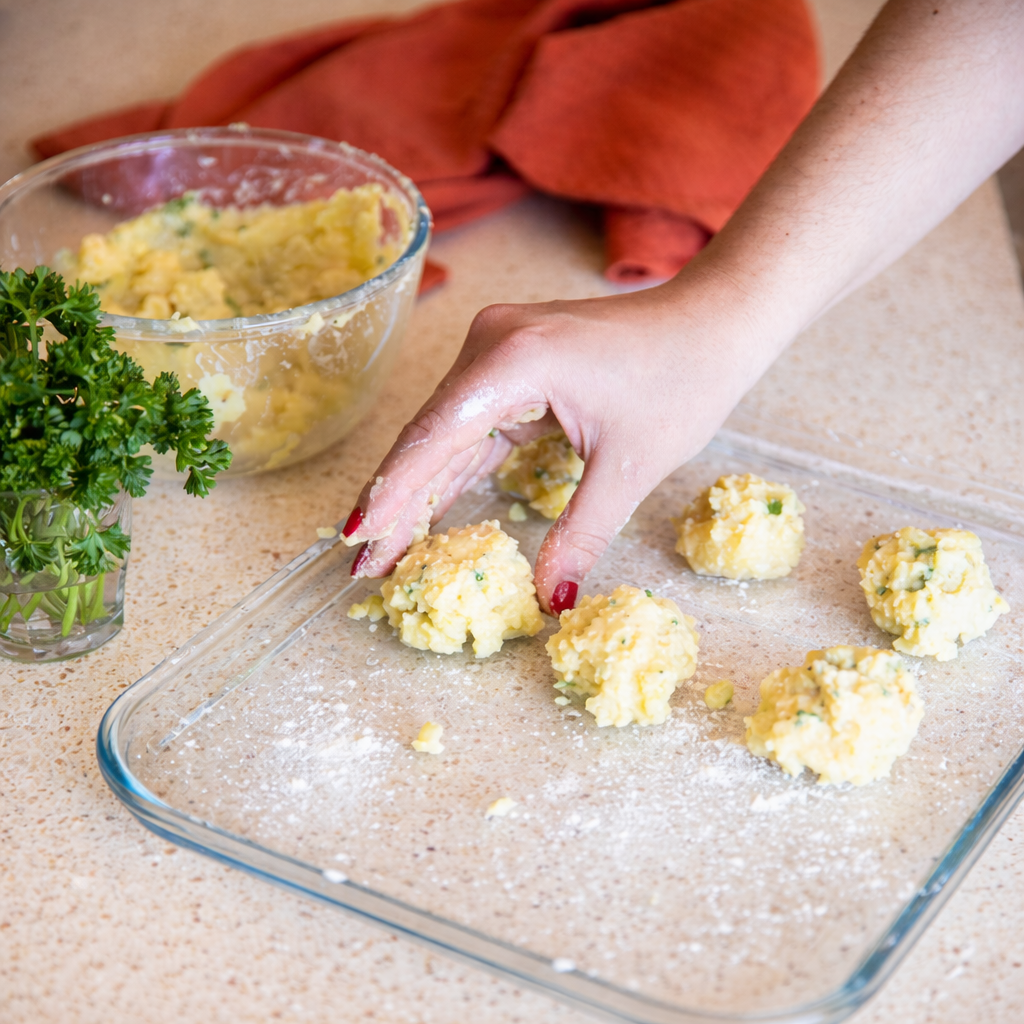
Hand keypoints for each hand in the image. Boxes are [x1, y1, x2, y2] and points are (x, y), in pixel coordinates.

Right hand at [342, 268, 775, 612]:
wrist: (716, 322)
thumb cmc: (684, 378)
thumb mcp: (629, 468)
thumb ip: (582, 535)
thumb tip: (553, 601)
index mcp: (515, 359)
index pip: (434, 437)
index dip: (392, 494)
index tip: (356, 540)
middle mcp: (491, 344)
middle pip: (429, 437)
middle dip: (396, 504)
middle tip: (361, 566)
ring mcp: (497, 350)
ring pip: (444, 435)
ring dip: (419, 492)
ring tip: (383, 551)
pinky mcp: (511, 366)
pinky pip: (471, 427)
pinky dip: (451, 472)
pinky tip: (425, 513)